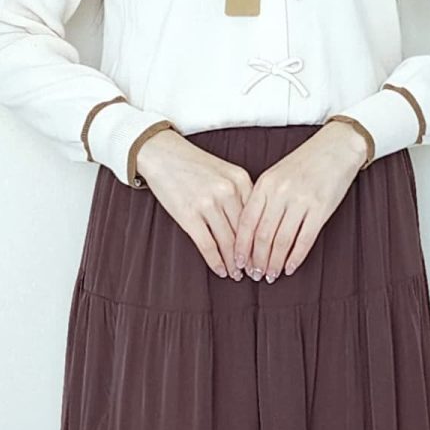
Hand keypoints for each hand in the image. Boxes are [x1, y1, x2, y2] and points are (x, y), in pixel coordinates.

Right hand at [132, 128, 254, 276]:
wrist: (162, 154)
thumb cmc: (194, 165)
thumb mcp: (225, 172)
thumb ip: (241, 194)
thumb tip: (252, 228)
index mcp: (241, 179)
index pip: (258, 217)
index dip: (262, 241)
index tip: (266, 255)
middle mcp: (227, 191)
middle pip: (245, 232)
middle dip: (252, 257)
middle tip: (256, 273)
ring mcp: (208, 203)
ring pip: (228, 242)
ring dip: (234, 263)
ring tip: (237, 275)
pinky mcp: (189, 215)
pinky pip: (207, 245)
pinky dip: (216, 262)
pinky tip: (220, 271)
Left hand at [234, 122, 367, 280]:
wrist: (336, 147)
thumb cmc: (305, 162)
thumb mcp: (276, 174)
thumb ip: (262, 198)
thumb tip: (250, 231)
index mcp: (265, 184)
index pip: (247, 222)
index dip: (241, 246)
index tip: (238, 262)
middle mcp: (280, 193)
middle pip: (262, 235)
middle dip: (257, 260)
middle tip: (254, 275)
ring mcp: (301, 201)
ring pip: (281, 240)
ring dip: (275, 262)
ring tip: (271, 275)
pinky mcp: (321, 209)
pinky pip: (305, 239)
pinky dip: (295, 257)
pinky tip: (290, 268)